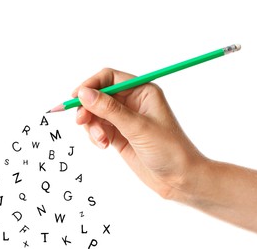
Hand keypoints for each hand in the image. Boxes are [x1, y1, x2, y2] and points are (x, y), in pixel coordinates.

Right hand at [72, 68, 203, 198]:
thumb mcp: (138, 127)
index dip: (91, 85)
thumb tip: (84, 93)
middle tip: (80, 121)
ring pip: (96, 113)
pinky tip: (104, 145)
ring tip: (101, 140)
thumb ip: (110, 110)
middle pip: (99, 95)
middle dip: (88, 108)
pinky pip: (99, 128)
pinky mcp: (120, 135)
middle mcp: (133, 102)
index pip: (110, 78)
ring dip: (92, 125)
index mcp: (143, 91)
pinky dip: (95, 135)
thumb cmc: (169, 149)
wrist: (180, 178)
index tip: (76, 97)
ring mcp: (126, 119)